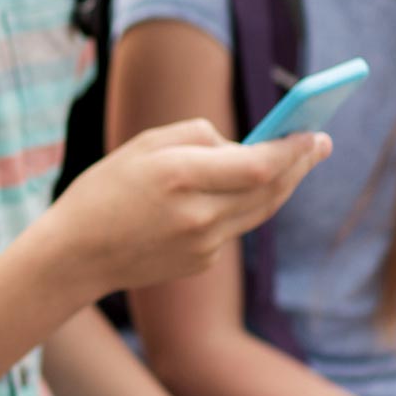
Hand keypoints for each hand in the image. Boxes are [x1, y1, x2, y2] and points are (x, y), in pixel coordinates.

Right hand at [47, 119, 328, 299]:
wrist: (75, 255)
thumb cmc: (104, 191)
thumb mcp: (142, 146)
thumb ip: (197, 136)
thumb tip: (241, 145)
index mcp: (179, 177)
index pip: (258, 165)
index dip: (292, 150)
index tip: (313, 133)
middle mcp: (198, 215)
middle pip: (271, 189)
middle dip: (299, 164)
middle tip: (320, 144)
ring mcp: (203, 244)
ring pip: (260, 210)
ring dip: (281, 184)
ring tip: (296, 163)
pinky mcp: (202, 262)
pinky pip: (233, 227)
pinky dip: (240, 207)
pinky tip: (233, 194)